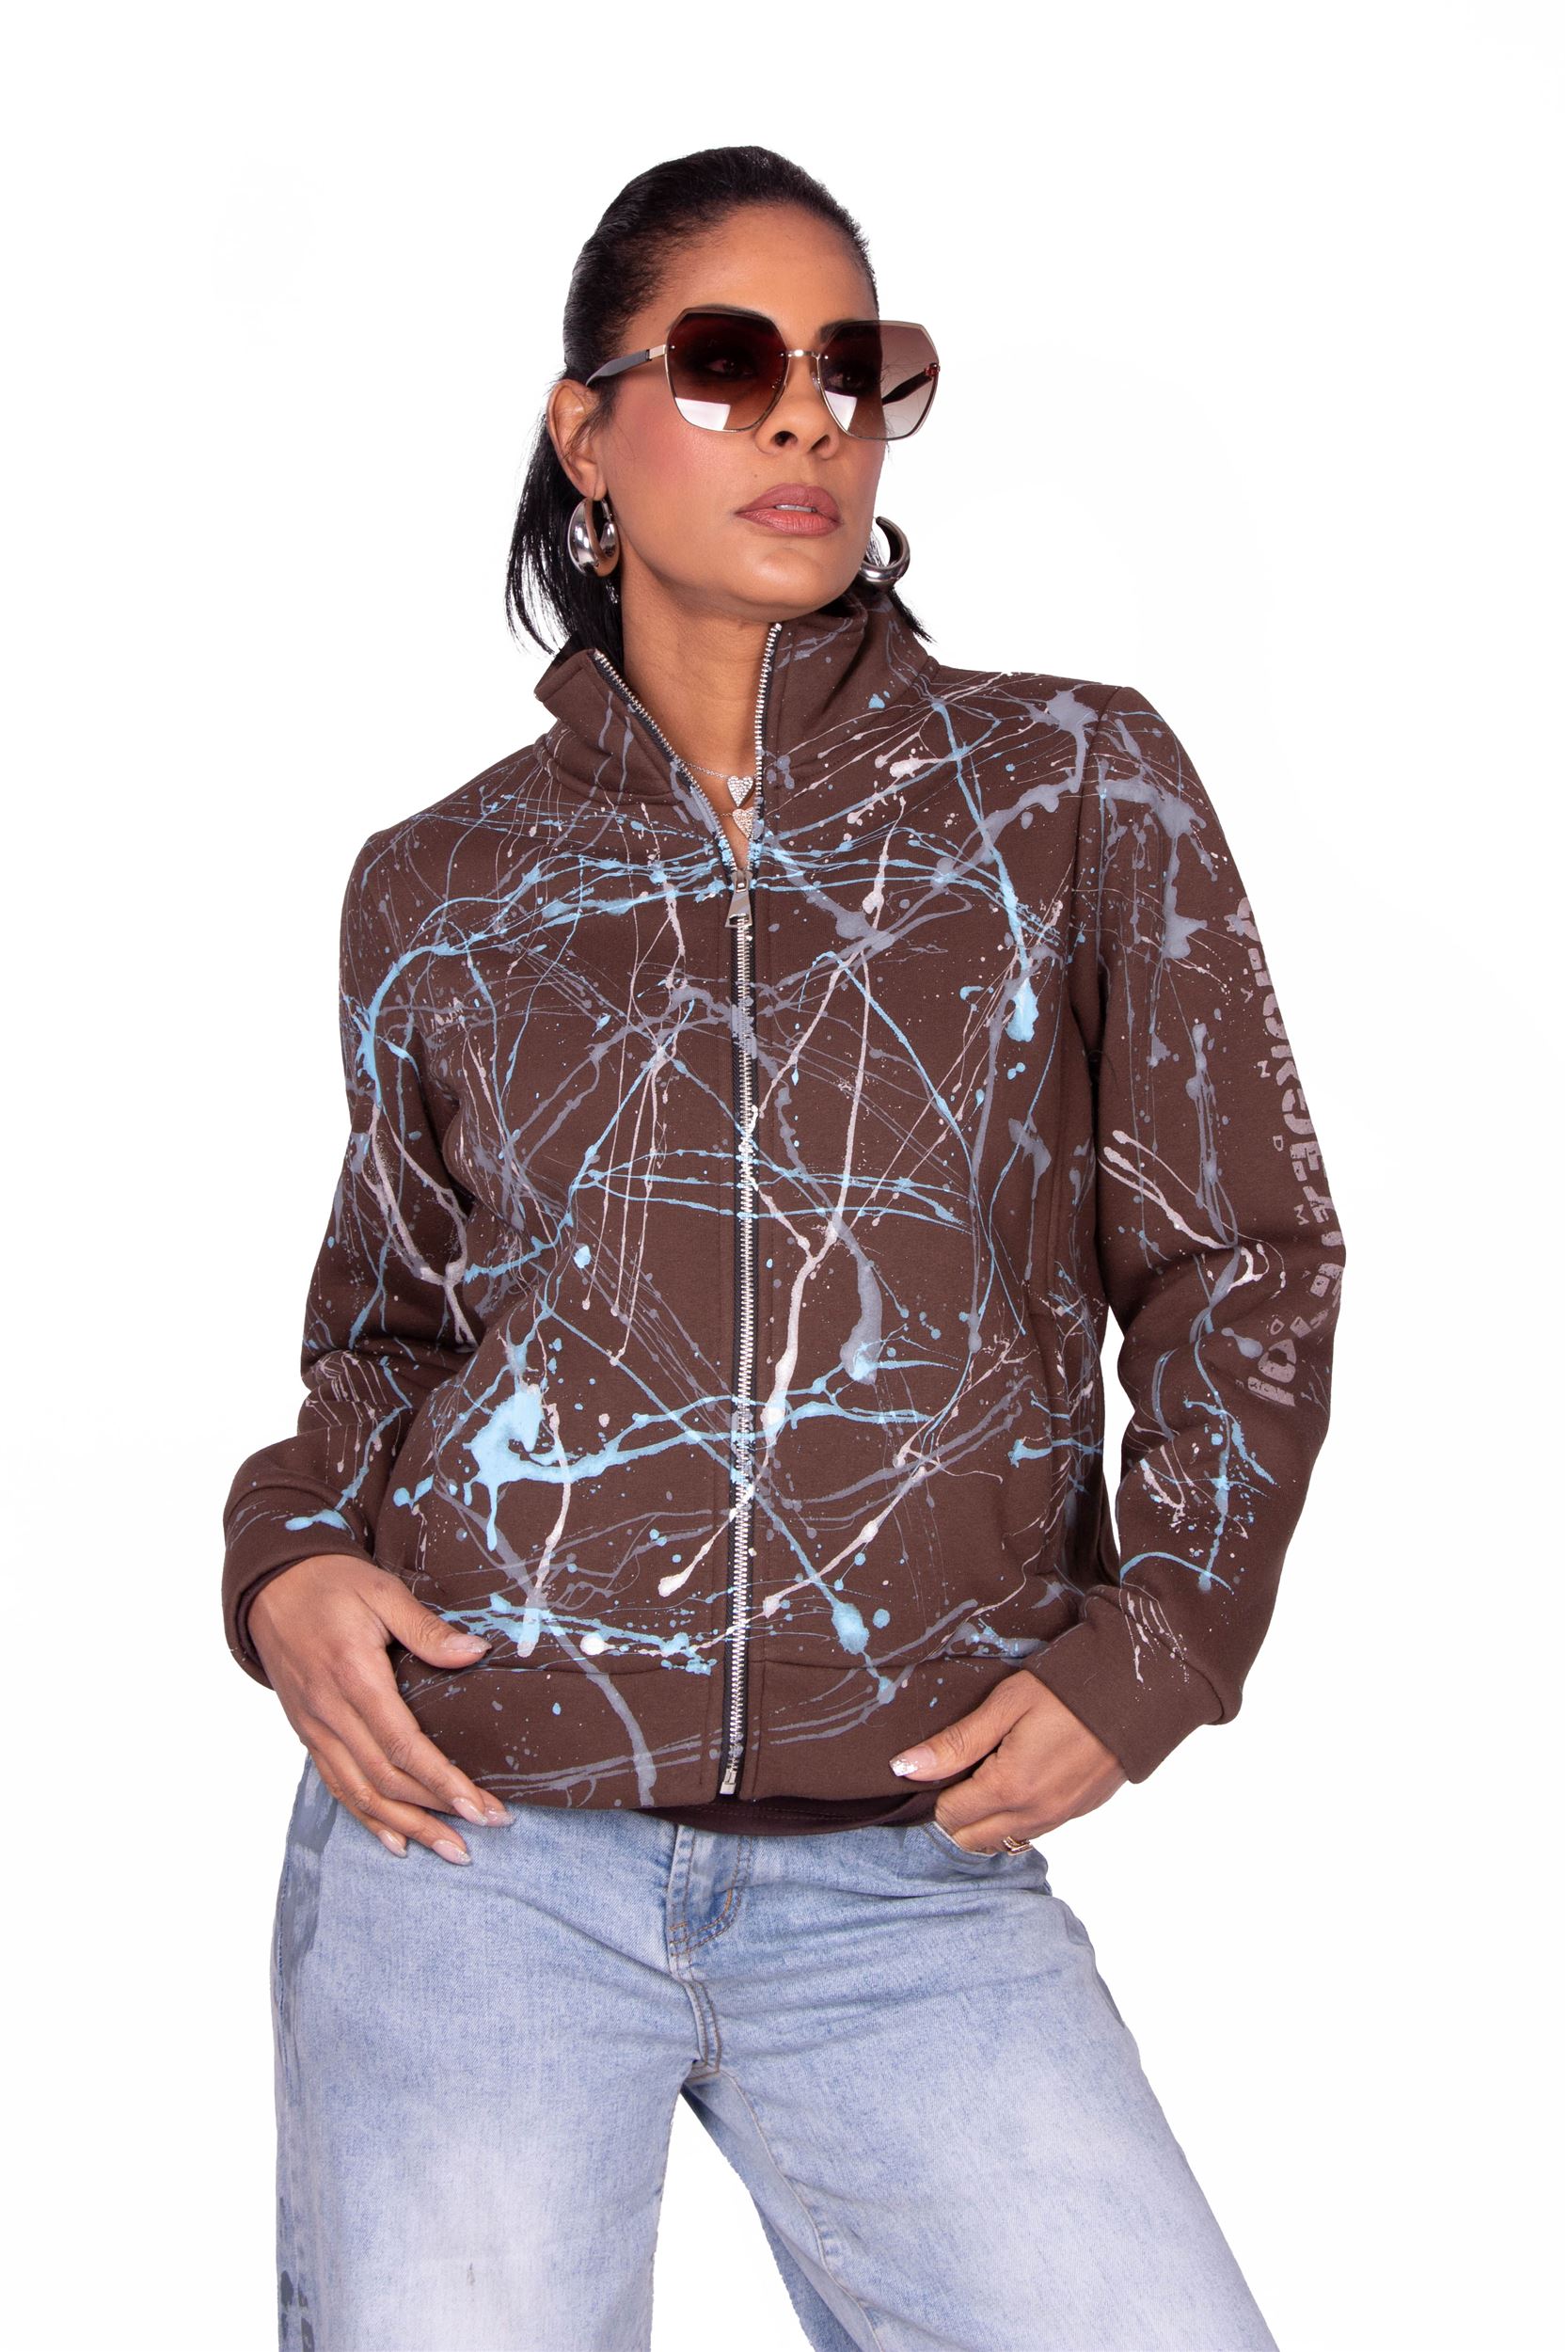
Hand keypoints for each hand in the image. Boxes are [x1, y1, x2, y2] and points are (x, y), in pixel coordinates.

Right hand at [247, 1554, 511, 1862]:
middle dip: (439, 1811)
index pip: (404, 1746)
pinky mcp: (307, 1733)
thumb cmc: (332, 1584)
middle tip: (487, 1828)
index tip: (481, 1807)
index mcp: (354, 1677)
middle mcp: (331, 1712)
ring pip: (361, 1793)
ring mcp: (315, 1728)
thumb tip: (476, 1653)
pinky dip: (366, 1818)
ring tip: (451, 1849)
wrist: (270, 1585)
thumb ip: (427, 1629)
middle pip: (387, 1780)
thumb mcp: (383, 1592)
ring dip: (408, 1826)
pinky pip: (336, 1786)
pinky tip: (396, 1841)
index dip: (444, 1782)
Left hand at [888, 1671, 1127, 1851]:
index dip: (937, 1792)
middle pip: (972, 1839)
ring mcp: (1061, 1816)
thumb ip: (955, 1744)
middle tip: (963, 1771)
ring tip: (990, 1772)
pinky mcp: (1081, 1811)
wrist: (1134, 1689)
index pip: (949, 1816)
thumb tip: (904, 1768)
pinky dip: (1018, 1815)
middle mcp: (1036, 1813)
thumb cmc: (1065, 1688)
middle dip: (957, 1813)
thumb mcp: (1005, 1705)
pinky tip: (1023, 1778)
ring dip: (987, 1818)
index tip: (944, 1764)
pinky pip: (1035, 1829)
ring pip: (1004, 1839)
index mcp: (1010, 1787)